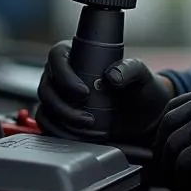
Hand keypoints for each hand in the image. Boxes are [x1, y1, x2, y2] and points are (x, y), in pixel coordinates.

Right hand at [35, 44, 172, 143]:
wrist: (145, 115)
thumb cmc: (140, 88)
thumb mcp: (140, 74)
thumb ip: (130, 68)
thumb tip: (111, 76)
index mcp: (78, 54)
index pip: (57, 56)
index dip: (64, 75)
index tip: (83, 92)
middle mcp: (63, 74)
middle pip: (46, 86)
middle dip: (63, 106)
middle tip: (87, 117)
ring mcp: (60, 95)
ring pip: (45, 106)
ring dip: (62, 121)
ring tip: (87, 128)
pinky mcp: (60, 116)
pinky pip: (47, 124)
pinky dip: (59, 132)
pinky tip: (78, 136)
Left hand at [154, 86, 190, 190]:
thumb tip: (185, 140)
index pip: (173, 108)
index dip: (164, 131)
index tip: (165, 150)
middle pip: (166, 125)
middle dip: (162, 151)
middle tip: (166, 171)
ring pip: (171, 146)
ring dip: (170, 170)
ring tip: (178, 184)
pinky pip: (182, 165)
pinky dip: (181, 181)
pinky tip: (189, 189)